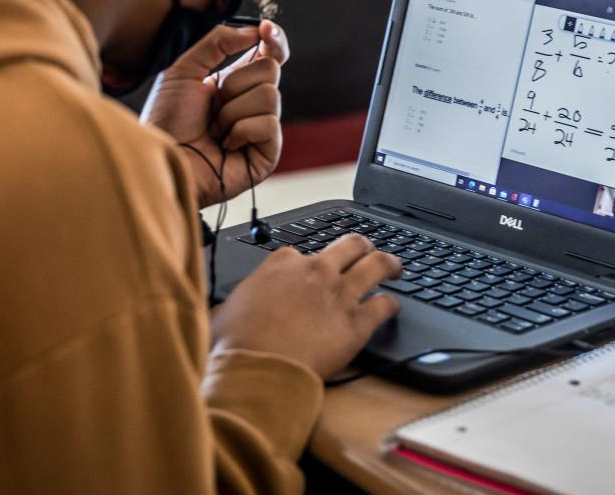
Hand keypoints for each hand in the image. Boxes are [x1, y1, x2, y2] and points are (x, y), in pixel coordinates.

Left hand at [142, 20, 288, 207]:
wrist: (162, 160)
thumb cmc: (166, 122)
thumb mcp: (183, 71)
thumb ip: (216, 43)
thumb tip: (254, 30)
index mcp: (237, 83)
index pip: (270, 55)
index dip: (274, 40)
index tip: (266, 29)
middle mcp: (253, 103)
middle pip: (270, 69)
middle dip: (235, 84)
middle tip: (213, 105)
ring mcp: (263, 129)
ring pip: (270, 95)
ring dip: (232, 111)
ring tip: (214, 129)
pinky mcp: (267, 153)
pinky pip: (268, 124)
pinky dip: (240, 131)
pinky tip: (225, 145)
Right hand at [211, 235, 401, 377]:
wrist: (258, 369)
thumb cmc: (235, 345)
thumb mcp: (222, 314)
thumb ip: (228, 306)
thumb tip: (218, 314)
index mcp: (282, 263)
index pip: (302, 250)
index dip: (309, 261)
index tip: (312, 269)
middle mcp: (315, 271)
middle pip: (350, 244)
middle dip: (362, 245)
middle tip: (367, 251)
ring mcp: (339, 294)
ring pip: (376, 265)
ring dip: (390, 264)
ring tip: (396, 267)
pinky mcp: (357, 323)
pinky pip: (384, 305)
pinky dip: (392, 304)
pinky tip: (393, 308)